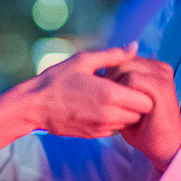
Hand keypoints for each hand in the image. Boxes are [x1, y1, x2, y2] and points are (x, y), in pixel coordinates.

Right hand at [27, 46, 152, 138]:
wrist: (34, 106)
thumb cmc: (57, 79)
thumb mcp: (84, 60)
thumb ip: (113, 55)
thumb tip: (136, 45)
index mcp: (109, 94)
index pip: (147, 101)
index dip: (143, 91)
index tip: (131, 82)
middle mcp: (109, 115)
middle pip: (141, 114)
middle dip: (137, 102)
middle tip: (124, 89)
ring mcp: (102, 128)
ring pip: (129, 123)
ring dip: (126, 112)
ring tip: (112, 98)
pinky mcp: (94, 135)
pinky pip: (116, 130)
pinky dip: (114, 121)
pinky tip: (101, 108)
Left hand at [104, 56, 180, 171]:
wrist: (163, 146)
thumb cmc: (143, 126)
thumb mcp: (128, 101)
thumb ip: (119, 84)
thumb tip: (100, 73)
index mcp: (154, 68)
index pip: (123, 59)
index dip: (111, 75)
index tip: (111, 96)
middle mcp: (160, 67)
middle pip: (122, 60)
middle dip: (111, 78)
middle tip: (114, 102)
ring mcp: (162, 75)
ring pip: (125, 67)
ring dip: (116, 86)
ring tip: (121, 105)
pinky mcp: (160, 85)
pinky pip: (132, 78)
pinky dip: (124, 93)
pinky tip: (128, 108)